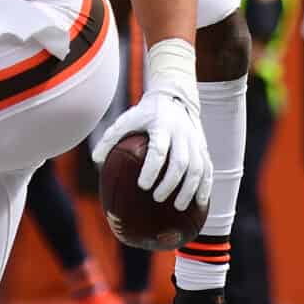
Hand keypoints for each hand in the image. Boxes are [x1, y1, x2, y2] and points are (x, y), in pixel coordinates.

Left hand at [90, 74, 212, 210]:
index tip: (142, 186)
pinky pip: (208, 169)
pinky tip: (200, 204)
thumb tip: (96, 160)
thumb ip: (111, 138)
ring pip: (198, 168)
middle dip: (170, 183)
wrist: (175, 97)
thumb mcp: (127, 119)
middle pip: (180, 162)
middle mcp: (181, 133)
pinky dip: (205, 187)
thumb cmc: (146, 113)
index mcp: (162, 126)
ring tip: (177, 206)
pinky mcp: (202, 147)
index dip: (152, 170)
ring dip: (189, 189)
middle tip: (157, 198)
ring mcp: (195, 141)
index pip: (159, 150)